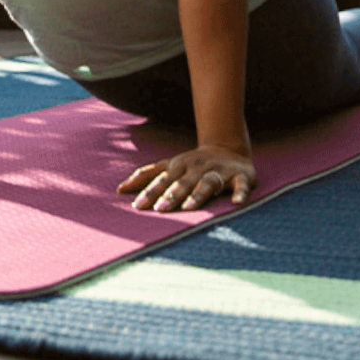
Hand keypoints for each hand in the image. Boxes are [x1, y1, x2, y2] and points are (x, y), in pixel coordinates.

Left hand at [117, 143, 255, 212]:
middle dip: (171, 195)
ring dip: (198, 195)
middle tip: (160, 210)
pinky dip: (240, 193)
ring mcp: (219, 171)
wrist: (229, 149)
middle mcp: (197, 167)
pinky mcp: (240, 176)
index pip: (162, 180)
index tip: (137, 206)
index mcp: (179, 166)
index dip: (150, 192)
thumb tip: (119, 190)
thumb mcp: (170, 167)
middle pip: (183, 183)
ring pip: (208, 183)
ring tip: (188, 208)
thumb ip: (147, 177)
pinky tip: (237, 203)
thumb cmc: (193, 165)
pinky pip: (241, 185)